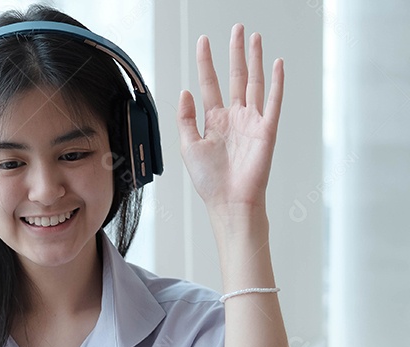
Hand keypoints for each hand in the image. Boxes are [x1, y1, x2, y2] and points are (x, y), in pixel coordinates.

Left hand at [177, 24, 283, 215]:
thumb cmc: (209, 180)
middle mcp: (234, 117)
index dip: (206, 62)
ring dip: (255, 59)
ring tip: (254, 37)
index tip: (203, 41)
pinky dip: (276, 82)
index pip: (209, 83)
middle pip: (235, 76)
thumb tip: (185, 91)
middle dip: (234, 52)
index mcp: (213, 121)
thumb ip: (186, 118)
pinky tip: (277, 64)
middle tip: (236, 29)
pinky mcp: (267, 129)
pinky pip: (272, 100)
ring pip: (254, 82)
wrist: (229, 201)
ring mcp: (252, 121)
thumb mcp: (189, 146)